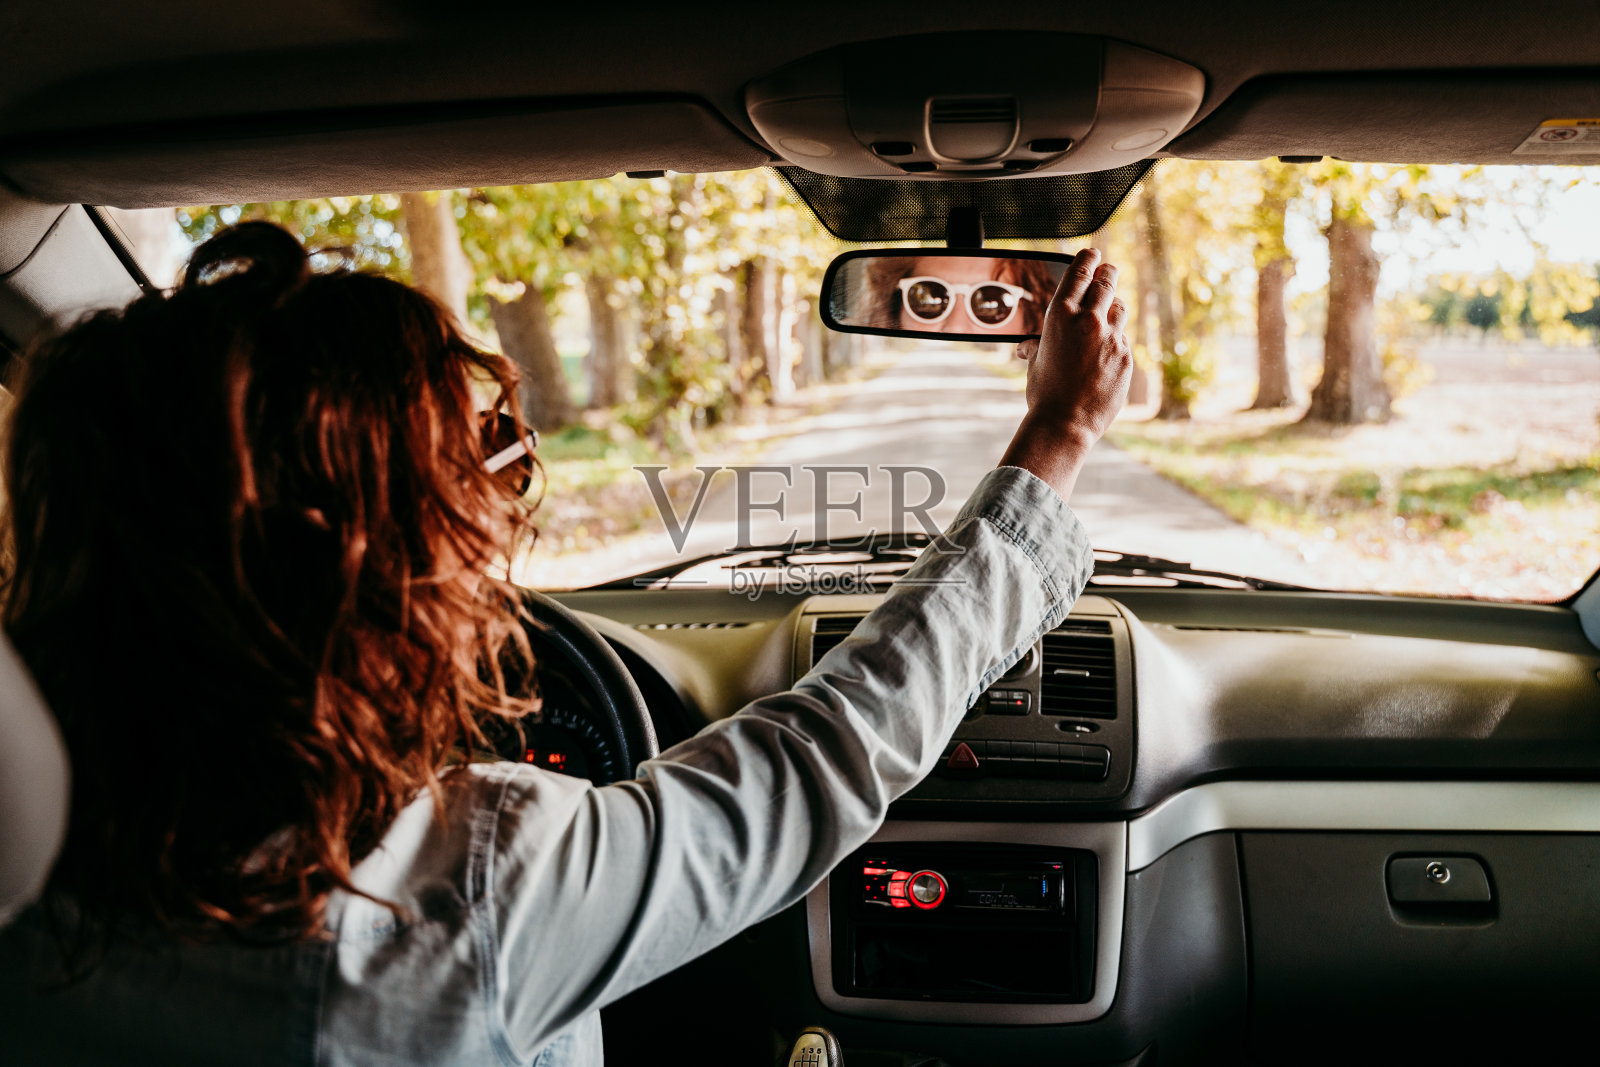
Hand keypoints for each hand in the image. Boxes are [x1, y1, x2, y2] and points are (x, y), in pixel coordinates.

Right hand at [998, 247, 1131, 500]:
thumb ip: (1039, 344)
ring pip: (1119, 308)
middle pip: (1107, 281)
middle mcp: (1088, 320)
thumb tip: (1028, 346)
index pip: (1080, 272)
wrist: (1065, 423)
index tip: (1093, 253)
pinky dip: (1115, 341)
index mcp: (1060, 315)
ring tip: (1106, 314)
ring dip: (1113, 307)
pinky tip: (1105, 354)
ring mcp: (1111, 337)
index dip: (1088, 258)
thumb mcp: (1036, 361)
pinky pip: (1123, 339)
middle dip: (1107, 273)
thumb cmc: (1044, 393)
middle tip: (1107, 271)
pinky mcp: (1126, 356)